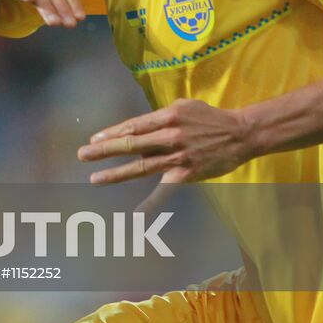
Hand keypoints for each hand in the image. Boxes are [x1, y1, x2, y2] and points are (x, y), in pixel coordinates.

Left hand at [78, 98, 254, 193]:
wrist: (240, 134)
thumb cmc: (208, 117)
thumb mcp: (182, 106)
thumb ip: (159, 117)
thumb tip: (137, 129)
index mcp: (166, 116)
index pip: (132, 126)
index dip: (111, 133)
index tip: (93, 139)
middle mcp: (169, 136)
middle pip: (131, 144)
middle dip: (104, 150)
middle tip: (82, 155)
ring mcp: (178, 157)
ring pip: (141, 166)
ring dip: (116, 174)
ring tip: (95, 179)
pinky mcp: (187, 175)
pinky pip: (165, 191)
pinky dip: (150, 204)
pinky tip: (135, 216)